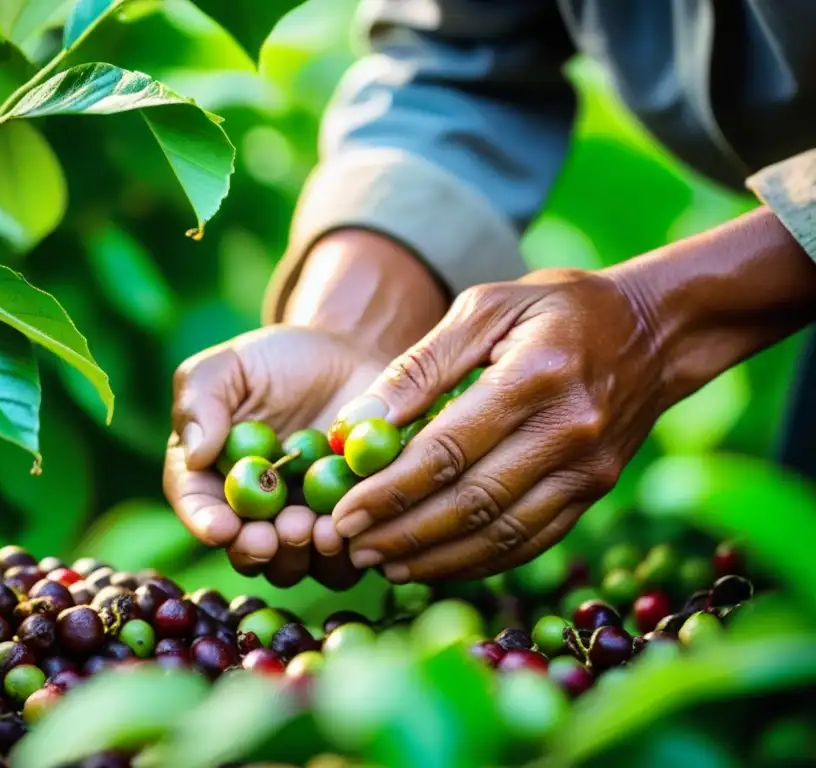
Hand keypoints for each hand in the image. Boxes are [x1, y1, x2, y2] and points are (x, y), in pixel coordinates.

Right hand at [163, 325, 388, 589]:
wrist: (349, 356)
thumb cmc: (279, 360)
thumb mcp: (232, 365)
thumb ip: (202, 399)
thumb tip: (196, 455)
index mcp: (210, 476)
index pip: (197, 507)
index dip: (205, 524)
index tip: (223, 528)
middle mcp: (250, 512)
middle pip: (245, 551)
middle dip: (259, 549)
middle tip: (280, 532)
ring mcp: (299, 525)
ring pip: (296, 565)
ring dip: (305, 556)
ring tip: (322, 529)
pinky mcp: (347, 526)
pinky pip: (346, 557)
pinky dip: (349, 552)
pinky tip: (359, 522)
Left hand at [330, 267, 666, 581]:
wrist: (656, 331)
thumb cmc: (557, 309)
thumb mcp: (486, 307)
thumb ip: (420, 365)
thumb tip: (357, 423)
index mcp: (536, 375)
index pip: (449, 450)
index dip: (391, 489)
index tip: (343, 511)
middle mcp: (569, 431)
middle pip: (471, 501)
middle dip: (403, 531)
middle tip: (350, 546)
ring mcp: (589, 469)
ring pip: (500, 534)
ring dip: (435, 558)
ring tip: (382, 564)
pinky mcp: (595, 490)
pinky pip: (530, 541)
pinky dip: (478, 560)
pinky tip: (434, 564)